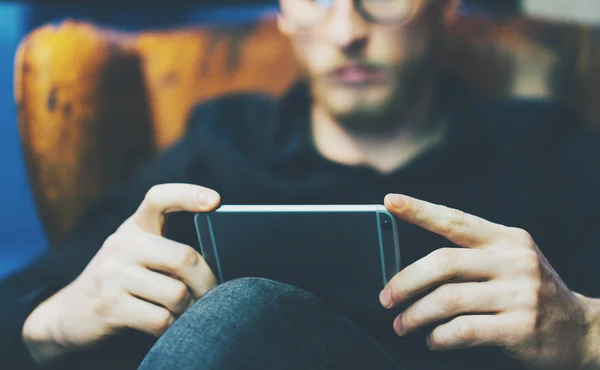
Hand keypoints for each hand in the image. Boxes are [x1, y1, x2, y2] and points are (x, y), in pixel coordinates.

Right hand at [22, 184, 219, 363]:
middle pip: (184, 258)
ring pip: (177, 294)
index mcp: (134, 227)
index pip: (160, 198)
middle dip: (207, 283)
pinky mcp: (108, 306)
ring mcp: (112, 275)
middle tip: (212, 295)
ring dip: (189, 310)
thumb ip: (169, 251)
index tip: (216, 201)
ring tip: (184, 312)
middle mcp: (122, 244)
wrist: (68, 313)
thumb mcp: (138, 255)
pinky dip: (171, 328)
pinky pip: (161, 320)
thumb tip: (217, 263)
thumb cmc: (119, 282)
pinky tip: (165, 326)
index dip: (189, 195)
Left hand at [380, 194, 598, 369]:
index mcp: (505, 239)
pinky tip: (433, 339)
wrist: (581, 329)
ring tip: (402, 325)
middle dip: (405, 282)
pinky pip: (464, 330)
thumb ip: (471, 257)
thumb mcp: (509, 262)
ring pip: (448, 300)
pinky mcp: (521, 328)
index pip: (455, 220)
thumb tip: (413, 267)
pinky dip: (439, 337)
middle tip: (386, 298)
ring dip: (415, 315)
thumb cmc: (530, 292)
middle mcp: (513, 261)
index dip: (420, 210)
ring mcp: (519, 295)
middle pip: (443, 263)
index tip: (390, 202)